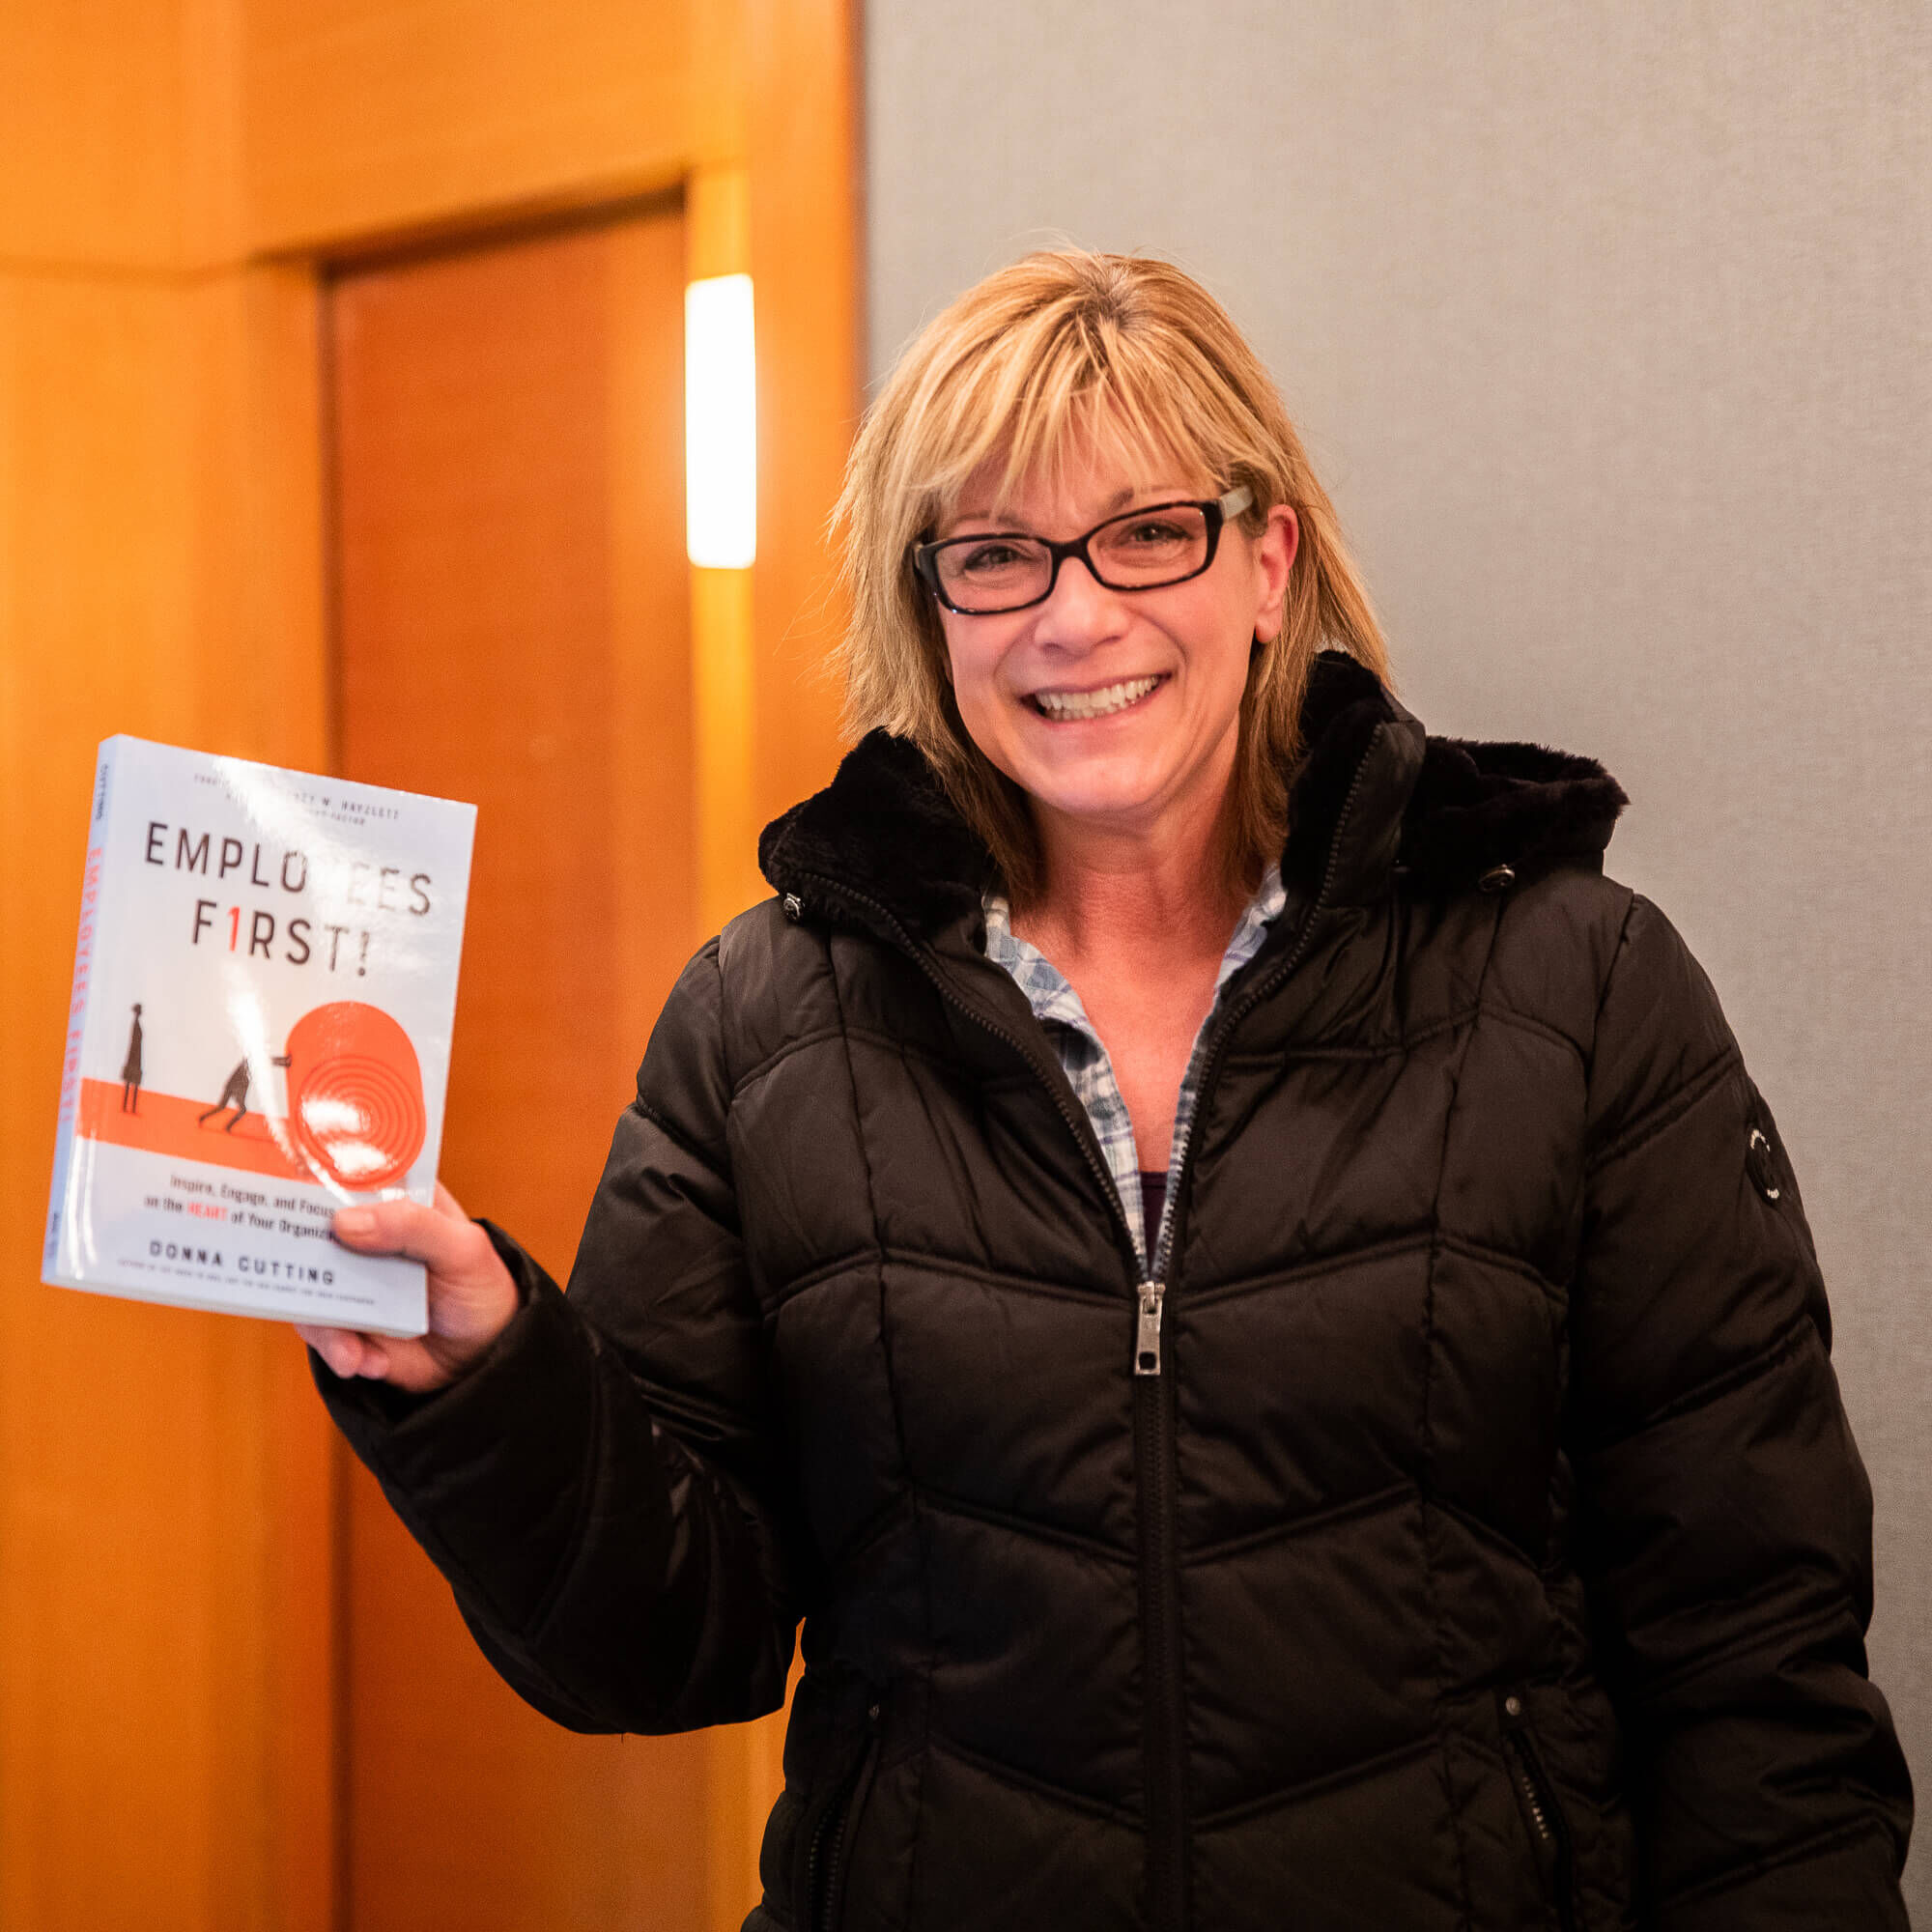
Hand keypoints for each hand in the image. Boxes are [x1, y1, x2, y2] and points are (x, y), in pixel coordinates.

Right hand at [296, 1180, 519, 1392]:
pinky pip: (319, 1329)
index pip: (352, 1170)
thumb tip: (345, 1221)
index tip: (291, 1183)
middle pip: (310, 1225)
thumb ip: (413, 1226)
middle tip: (289, 1273)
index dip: (317, 1170)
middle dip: (295, 1250)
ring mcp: (351, 1276)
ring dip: (322, 1320)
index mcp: (399, 1199)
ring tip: (353, 1349)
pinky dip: (339, 1349)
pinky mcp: (344, 1318)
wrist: (483, 1358)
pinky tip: (368, 1362)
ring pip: (305, 1281)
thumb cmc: (482, 1288)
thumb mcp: (463, 1249)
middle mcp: (366, 1232)